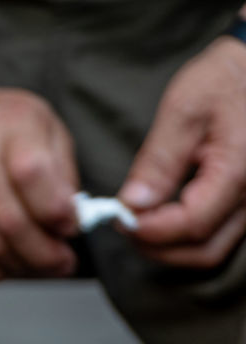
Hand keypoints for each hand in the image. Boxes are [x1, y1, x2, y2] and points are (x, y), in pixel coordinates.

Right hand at [0, 78, 79, 279]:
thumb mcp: (41, 122)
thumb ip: (61, 169)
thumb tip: (70, 218)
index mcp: (10, 128)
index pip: (34, 177)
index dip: (59, 213)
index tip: (71, 226)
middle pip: (13, 223)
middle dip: (47, 254)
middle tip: (62, 262)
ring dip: (22, 267)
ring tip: (40, 267)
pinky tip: (7, 267)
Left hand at [120, 37, 245, 267]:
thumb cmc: (226, 80)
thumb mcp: (183, 110)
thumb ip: (158, 162)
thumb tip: (133, 203)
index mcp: (239, 170)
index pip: (192, 225)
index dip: (150, 232)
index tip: (121, 219)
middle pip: (204, 252)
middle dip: (158, 248)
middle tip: (127, 225)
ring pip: (213, 251)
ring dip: (172, 248)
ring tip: (141, 222)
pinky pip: (221, 237)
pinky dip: (188, 239)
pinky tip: (164, 219)